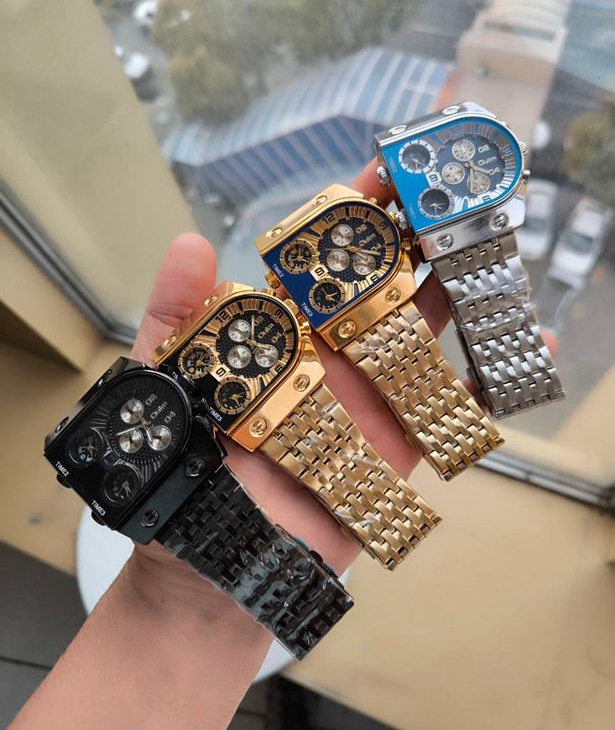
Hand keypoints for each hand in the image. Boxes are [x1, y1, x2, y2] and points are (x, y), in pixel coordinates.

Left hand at [128, 158, 556, 622]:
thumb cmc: (181, 476)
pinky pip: (448, 406)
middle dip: (423, 235)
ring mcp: (368, 397)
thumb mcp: (165, 386)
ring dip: (462, 290)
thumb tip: (189, 244)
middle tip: (464, 192)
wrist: (214, 562)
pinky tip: (524, 347)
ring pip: (425, 331)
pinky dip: (486, 380)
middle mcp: (331, 355)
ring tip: (498, 248)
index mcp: (281, 332)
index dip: (358, 213)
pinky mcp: (395, 446)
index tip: (392, 167)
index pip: (325, 257)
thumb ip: (175, 319)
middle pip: (387, 281)